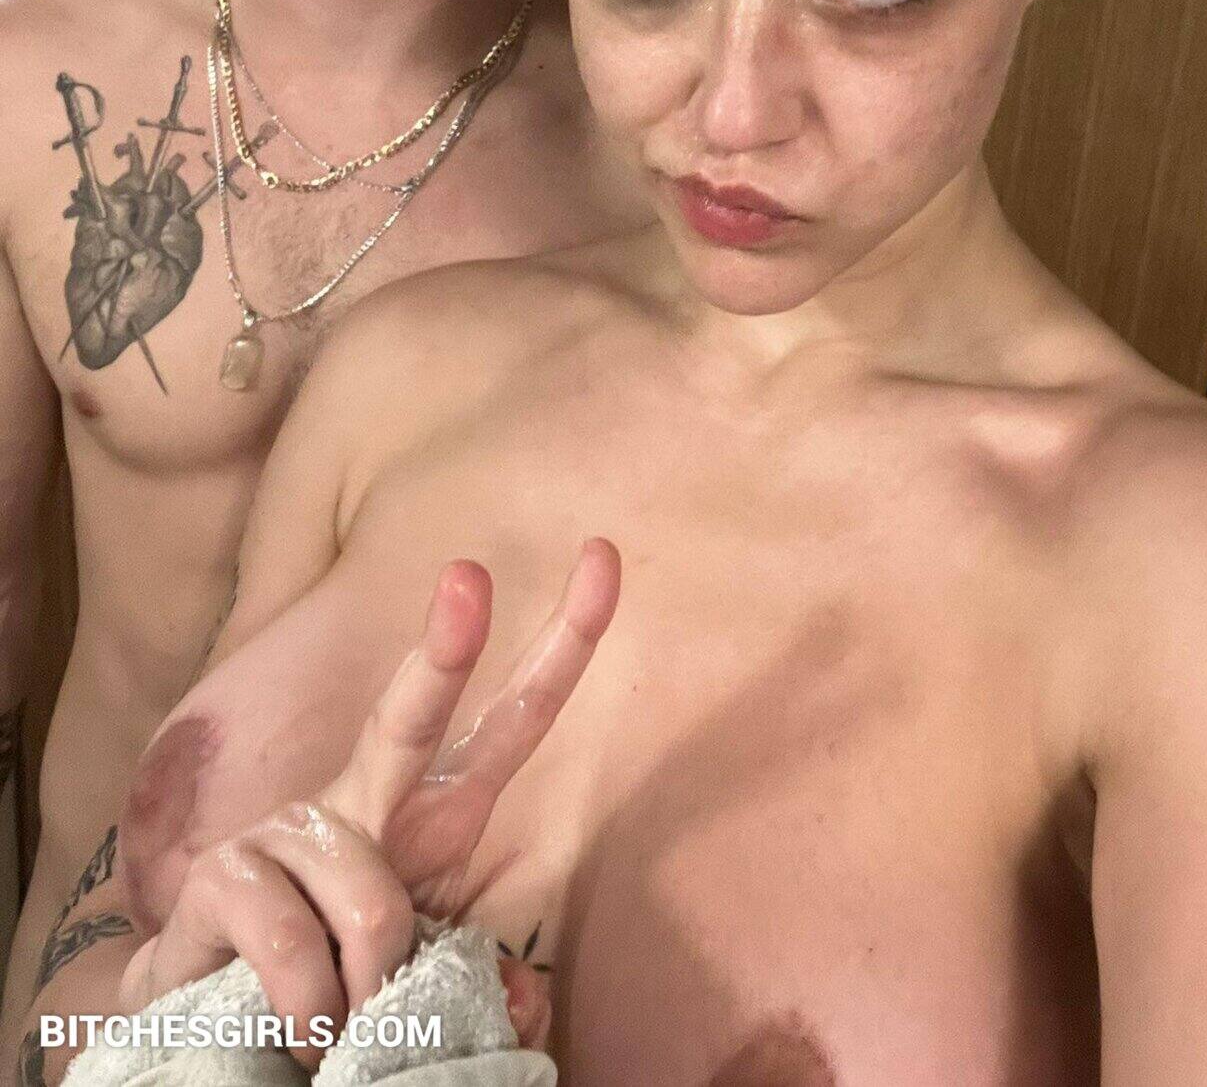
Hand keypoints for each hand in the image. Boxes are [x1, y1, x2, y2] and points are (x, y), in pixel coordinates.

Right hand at [118, 539, 619, 1065]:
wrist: (218, 1033)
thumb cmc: (343, 985)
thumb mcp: (433, 983)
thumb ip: (489, 984)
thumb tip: (530, 999)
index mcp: (437, 814)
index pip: (516, 722)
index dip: (564, 643)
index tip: (604, 557)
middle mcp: (367, 800)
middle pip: (411, 714)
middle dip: (444, 646)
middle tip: (469, 575)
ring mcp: (291, 828)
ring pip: (371, 905)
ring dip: (369, 991)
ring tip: (341, 1027)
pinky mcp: (225, 873)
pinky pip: (297, 948)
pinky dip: (311, 1009)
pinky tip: (292, 1025)